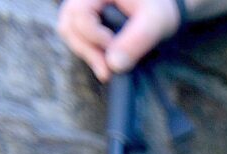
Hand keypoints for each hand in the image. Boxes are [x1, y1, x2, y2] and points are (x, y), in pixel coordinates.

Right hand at [57, 0, 180, 81]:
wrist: (158, 11)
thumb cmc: (158, 10)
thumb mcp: (156, 22)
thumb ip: (137, 40)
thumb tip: (113, 66)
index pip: (80, 14)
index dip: (95, 36)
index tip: (116, 48)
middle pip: (69, 25)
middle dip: (88, 51)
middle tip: (108, 73)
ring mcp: (81, 8)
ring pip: (69, 32)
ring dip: (86, 54)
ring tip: (107, 72)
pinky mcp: (83, 21)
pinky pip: (75, 38)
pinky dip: (88, 53)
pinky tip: (105, 65)